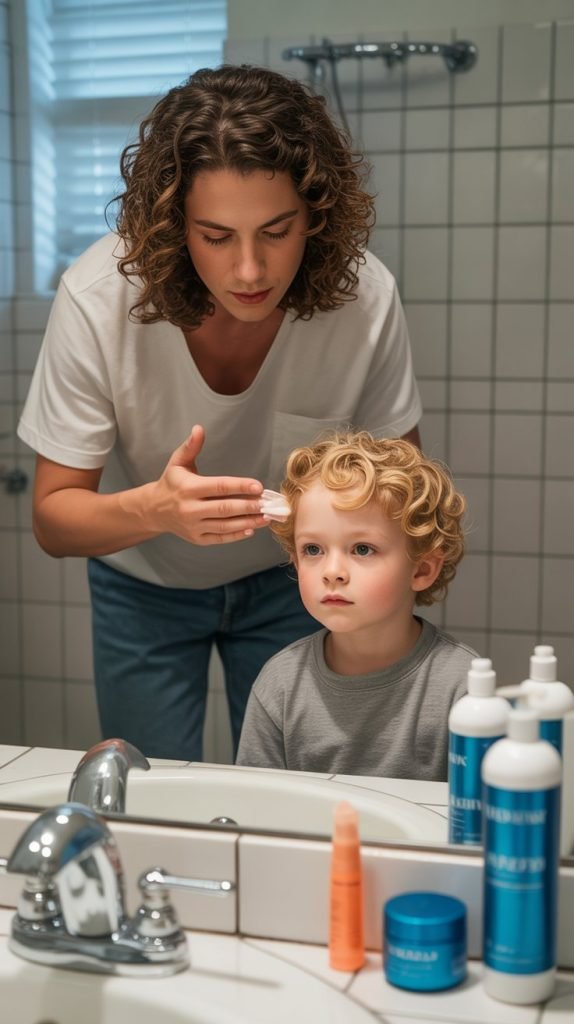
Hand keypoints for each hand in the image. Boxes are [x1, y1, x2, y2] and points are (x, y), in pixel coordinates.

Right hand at [147, 425, 266, 544]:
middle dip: (248, 506)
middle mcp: (190, 508)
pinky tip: (251, 528)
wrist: (153, 510)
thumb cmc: (171, 483)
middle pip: (224, 508)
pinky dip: (236, 535)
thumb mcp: (177, 462)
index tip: (258, 486)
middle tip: (267, 503)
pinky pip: (220, 538)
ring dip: (248, 522)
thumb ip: (191, 446)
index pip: (219, 487)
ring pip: (225, 526)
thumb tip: (199, 429)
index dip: (240, 486)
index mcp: (188, 488)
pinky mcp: (197, 538)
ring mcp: (193, 526)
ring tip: (266, 517)